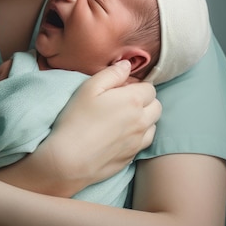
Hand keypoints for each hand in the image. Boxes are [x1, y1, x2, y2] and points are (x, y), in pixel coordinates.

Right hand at [38, 60, 161, 192]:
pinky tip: (120, 135)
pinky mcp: (132, 156)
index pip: (149, 88)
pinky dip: (138, 135)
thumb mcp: (89, 88)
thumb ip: (112, 74)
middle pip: (156, 106)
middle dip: (145, 101)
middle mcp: (142, 121)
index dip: (136, 86)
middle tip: (123, 102)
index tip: (120, 89)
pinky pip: (144, 142)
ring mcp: (139, 141)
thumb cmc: (77, 119)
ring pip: (153, 124)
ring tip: (122, 118)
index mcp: (133, 100)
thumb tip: (127, 65)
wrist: (70, 159)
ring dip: (144, 118)